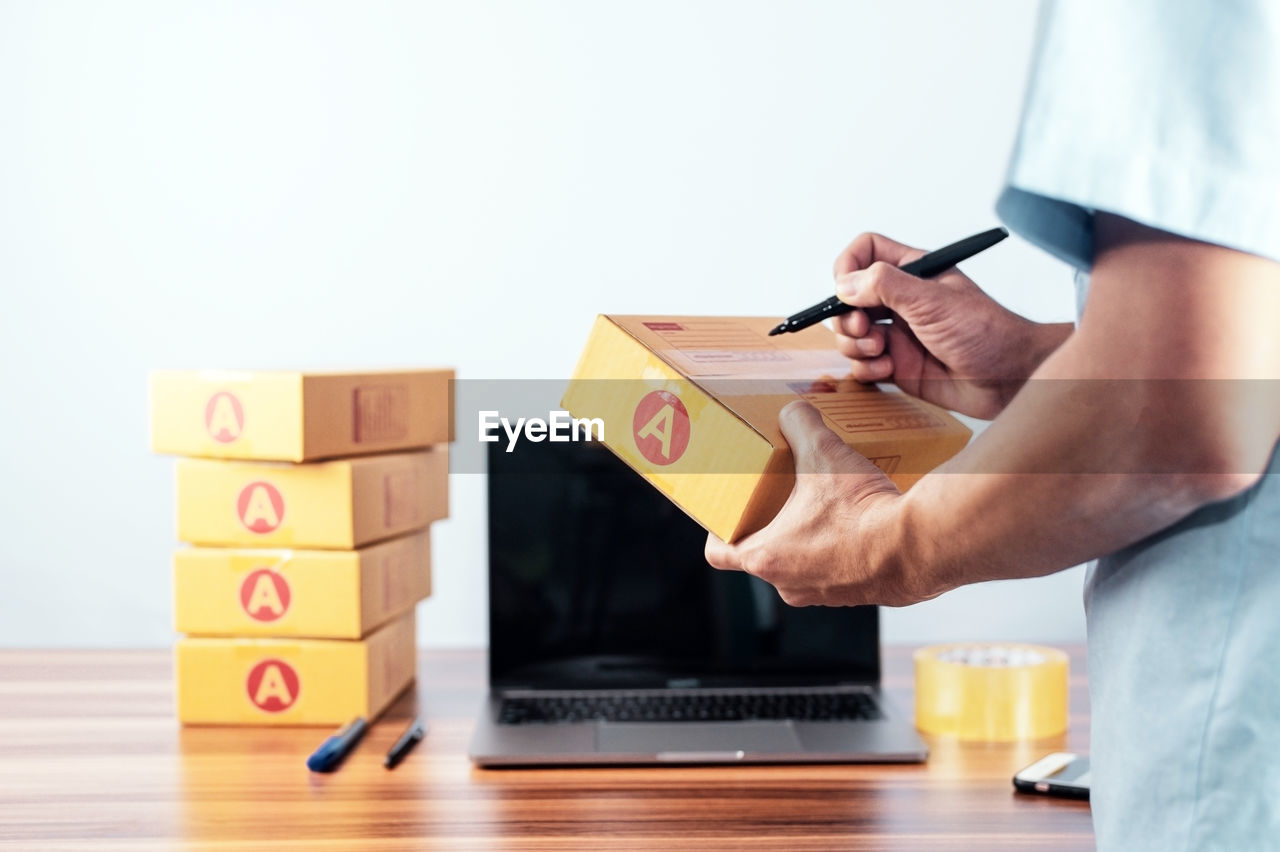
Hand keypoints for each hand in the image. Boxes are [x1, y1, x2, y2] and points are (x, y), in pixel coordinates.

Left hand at [704, 401, 939, 606]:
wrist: (918, 546)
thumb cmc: (861, 511)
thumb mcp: (823, 454)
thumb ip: (800, 425)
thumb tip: (793, 410)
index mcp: (766, 557)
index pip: (718, 554)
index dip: (718, 531)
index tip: (728, 514)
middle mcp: (789, 585)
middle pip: (763, 556)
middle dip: (771, 527)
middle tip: (782, 499)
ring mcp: (823, 594)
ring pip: (801, 566)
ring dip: (808, 541)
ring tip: (825, 507)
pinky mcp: (857, 596)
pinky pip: (838, 572)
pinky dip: (842, 551)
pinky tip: (858, 523)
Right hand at [832, 232, 1070, 418]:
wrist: (1009, 379)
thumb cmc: (987, 332)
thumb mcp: (932, 300)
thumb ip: (885, 286)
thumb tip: (845, 283)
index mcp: (911, 274)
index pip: (865, 253)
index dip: (848, 267)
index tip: (845, 289)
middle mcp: (900, 302)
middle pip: (848, 298)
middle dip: (846, 316)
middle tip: (863, 328)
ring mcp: (897, 335)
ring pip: (850, 335)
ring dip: (855, 345)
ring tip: (880, 351)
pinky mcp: (897, 366)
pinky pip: (863, 366)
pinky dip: (867, 369)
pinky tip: (889, 370)